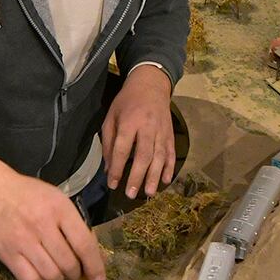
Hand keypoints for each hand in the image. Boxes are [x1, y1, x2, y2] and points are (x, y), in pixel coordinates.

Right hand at [0, 153, 106, 279]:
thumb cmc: (31, 197)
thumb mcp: (58, 201)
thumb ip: (76, 227)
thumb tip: (95, 259)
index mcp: (59, 209)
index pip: (84, 244)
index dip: (95, 267)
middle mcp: (41, 225)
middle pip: (68, 264)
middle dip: (76, 274)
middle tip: (74, 272)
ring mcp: (22, 241)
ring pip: (51, 275)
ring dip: (59, 277)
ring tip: (56, 269)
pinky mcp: (7, 254)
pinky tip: (40, 271)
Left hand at [103, 65, 174, 198]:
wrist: (151, 85)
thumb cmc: (127, 102)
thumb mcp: (111, 116)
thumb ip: (108, 142)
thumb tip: (108, 168)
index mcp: (129, 122)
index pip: (122, 148)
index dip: (117, 167)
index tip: (112, 183)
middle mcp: (147, 127)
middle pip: (143, 155)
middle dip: (137, 176)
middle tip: (130, 194)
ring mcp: (161, 131)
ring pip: (159, 157)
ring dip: (154, 176)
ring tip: (149, 193)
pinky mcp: (171, 134)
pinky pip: (171, 153)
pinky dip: (169, 168)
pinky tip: (165, 180)